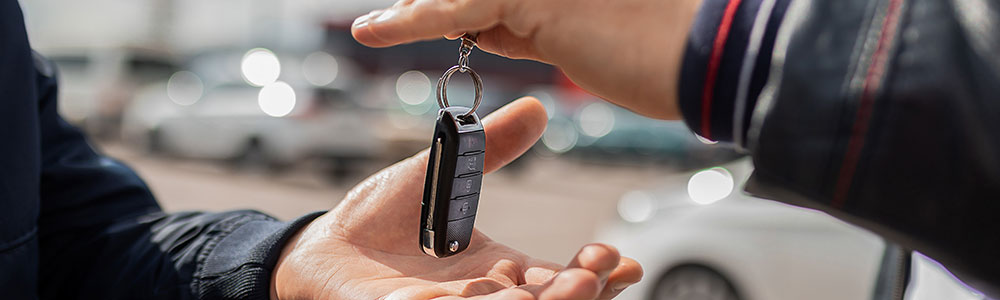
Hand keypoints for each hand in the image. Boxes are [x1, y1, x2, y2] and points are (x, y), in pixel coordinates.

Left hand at [271, 97, 642, 298]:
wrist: (325, 246)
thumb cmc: (386, 218)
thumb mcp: (446, 174)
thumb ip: (491, 148)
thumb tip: (537, 108)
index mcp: (501, 271)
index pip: (559, 279)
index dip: (595, 274)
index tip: (621, 259)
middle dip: (575, 295)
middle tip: (592, 272)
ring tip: (550, 291)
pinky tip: (487, 295)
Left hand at [350, 0, 702, 118]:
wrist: (706, 55)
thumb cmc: (660, 48)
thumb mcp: (582, 28)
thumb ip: (530, 20)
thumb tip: (482, 28)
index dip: (457, 3)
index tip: (417, 7)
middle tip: (393, 14)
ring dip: (418, 5)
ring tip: (379, 21)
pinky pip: (456, 9)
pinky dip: (410, 21)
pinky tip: (375, 28)